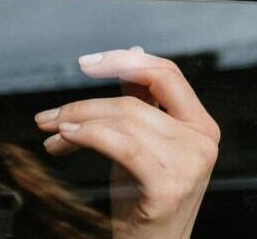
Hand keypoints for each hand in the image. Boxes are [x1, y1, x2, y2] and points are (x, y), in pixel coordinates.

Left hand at [35, 48, 219, 237]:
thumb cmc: (144, 203)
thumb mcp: (144, 145)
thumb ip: (142, 102)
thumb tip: (132, 54)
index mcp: (202, 125)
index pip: (168, 75)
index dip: (126, 62)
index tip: (88, 64)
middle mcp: (203, 139)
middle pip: (139, 98)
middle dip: (89, 100)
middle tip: (52, 113)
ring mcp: (190, 162)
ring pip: (126, 120)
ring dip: (79, 121)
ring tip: (53, 132)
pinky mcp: (168, 185)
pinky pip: (123, 146)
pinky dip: (90, 136)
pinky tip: (67, 138)